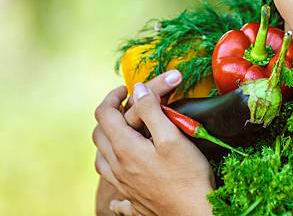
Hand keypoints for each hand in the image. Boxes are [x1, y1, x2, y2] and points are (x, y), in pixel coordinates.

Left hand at [93, 70, 214, 215]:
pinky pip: (113, 186)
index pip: (104, 114)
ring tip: (123, 132)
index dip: (112, 97)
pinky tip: (125, 173)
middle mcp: (118, 167)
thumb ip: (151, 111)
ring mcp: (123, 185)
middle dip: (109, 115)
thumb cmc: (187, 175)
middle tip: (126, 106)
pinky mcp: (132, 200)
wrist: (194, 214)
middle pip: (99, 134)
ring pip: (101, 158)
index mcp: (125, 148)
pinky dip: (115, 174)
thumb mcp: (172, 136)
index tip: (126, 89)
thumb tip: (137, 90)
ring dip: (107, 140)